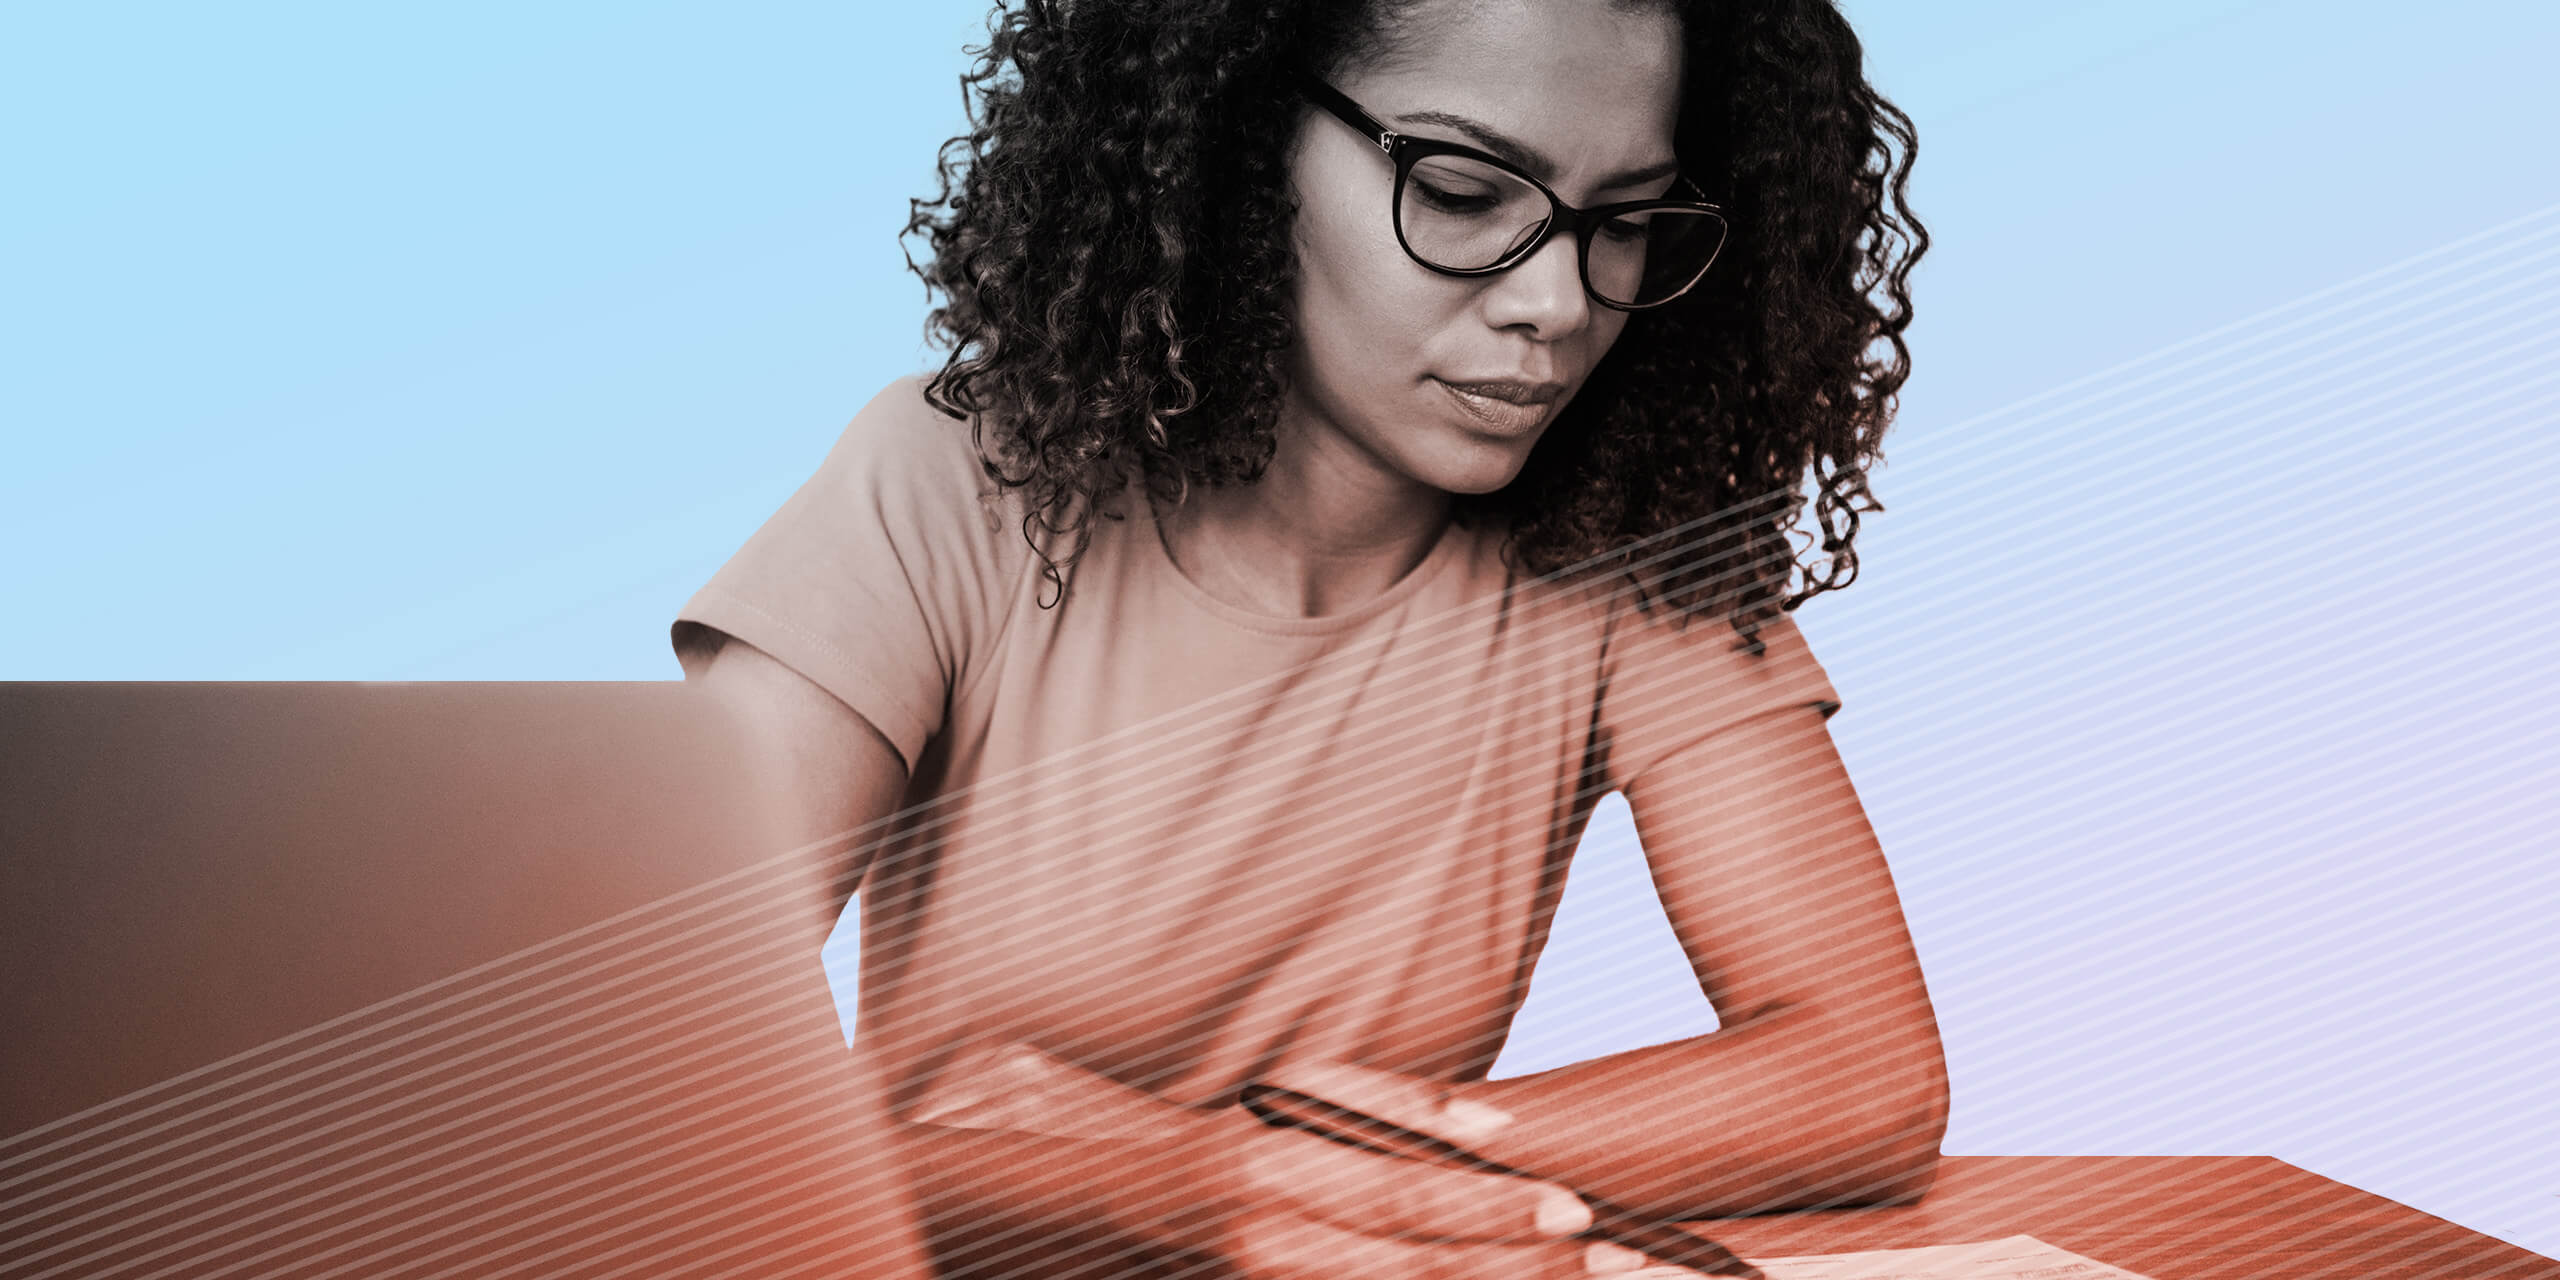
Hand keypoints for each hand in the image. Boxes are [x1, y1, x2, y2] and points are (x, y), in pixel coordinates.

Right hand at [1177, 1060, 1682, 1277]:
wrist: (1144, 1203)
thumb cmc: (1242, 1138)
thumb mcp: (1301, 1093)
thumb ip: (1394, 1105)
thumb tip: (1492, 1127)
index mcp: (1278, 1177)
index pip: (1405, 1197)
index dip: (1495, 1209)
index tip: (1579, 1208)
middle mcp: (1278, 1250)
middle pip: (1425, 1273)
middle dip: (1531, 1270)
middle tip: (1626, 1262)